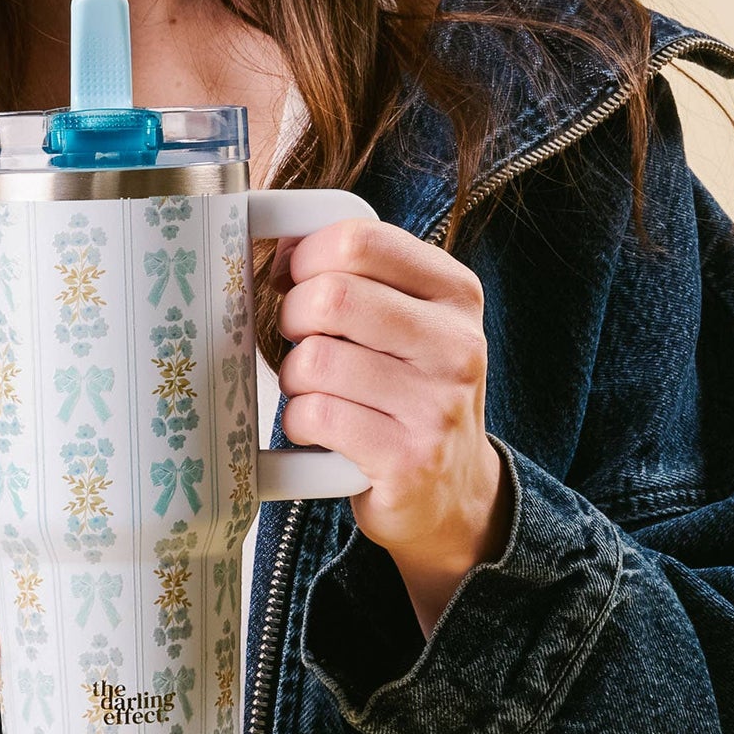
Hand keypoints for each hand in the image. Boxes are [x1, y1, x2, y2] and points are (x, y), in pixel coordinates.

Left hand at [270, 219, 512, 634]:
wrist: (452, 492)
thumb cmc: (406, 388)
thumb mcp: (403, 317)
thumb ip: (353, 273)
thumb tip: (276, 244)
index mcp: (455, 292)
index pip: (359, 240)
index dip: (306, 255)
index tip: (295, 278)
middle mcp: (457, 344)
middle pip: (331, 297)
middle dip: (292, 317)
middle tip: (299, 338)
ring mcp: (438, 405)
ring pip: (316, 359)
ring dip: (293, 377)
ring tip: (314, 389)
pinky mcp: (409, 460)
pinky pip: (316, 415)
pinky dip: (298, 421)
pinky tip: (318, 428)